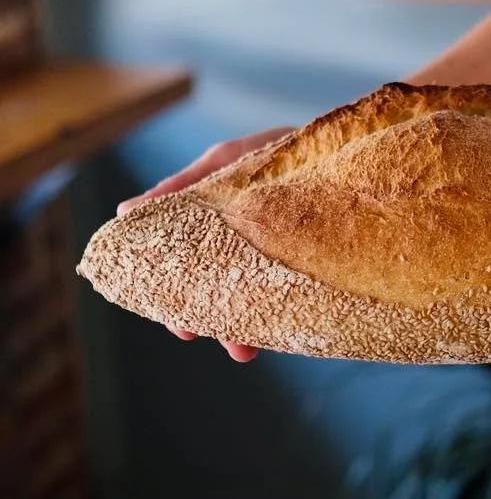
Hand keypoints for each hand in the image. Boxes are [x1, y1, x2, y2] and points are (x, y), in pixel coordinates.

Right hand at [117, 126, 295, 362]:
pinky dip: (281, 317)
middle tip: (197, 333)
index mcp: (220, 223)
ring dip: (242, 326)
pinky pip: (292, 300)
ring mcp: (281, 260)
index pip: (188, 265)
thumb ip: (184, 187)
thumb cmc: (286, 148)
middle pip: (217, 289)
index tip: (171, 317)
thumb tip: (124, 212)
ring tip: (242, 350)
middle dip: (207, 316)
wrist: (358, 150)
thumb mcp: (230, 161)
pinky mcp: (314, 270)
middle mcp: (248, 246)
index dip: (174, 292)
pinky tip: (277, 335)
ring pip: (253, 301)